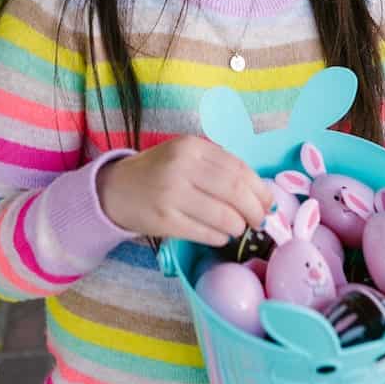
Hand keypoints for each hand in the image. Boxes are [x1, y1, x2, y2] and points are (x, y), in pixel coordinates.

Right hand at [96, 135, 273, 245]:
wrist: (115, 189)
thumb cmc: (159, 172)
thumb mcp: (186, 156)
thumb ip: (218, 167)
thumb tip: (260, 194)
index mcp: (191, 146)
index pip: (238, 167)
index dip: (259, 188)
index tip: (269, 202)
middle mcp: (181, 166)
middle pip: (234, 191)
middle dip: (254, 210)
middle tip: (260, 221)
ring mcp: (171, 194)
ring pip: (223, 215)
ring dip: (237, 226)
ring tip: (237, 228)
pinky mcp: (164, 220)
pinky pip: (204, 233)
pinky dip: (219, 237)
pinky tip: (220, 236)